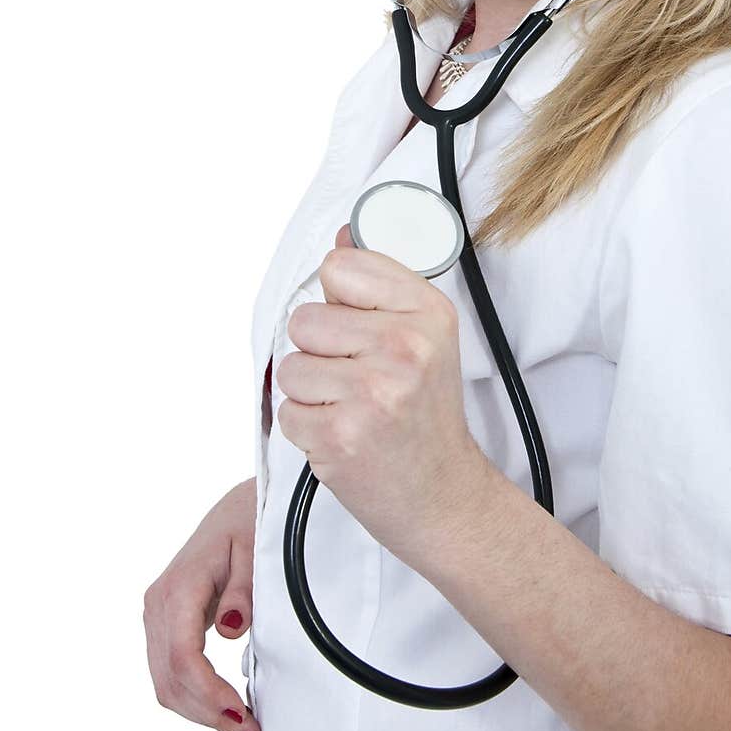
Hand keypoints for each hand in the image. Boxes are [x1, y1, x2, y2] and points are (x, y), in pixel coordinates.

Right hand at [143, 479, 261, 730]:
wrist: (236, 509)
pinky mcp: (164, 623)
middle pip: (170, 678)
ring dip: (199, 710)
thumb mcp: (256, 549)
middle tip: (247, 728)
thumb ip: (243, 590)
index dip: (209, 693)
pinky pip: (170, 671)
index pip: (183, 656)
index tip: (240, 713)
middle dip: (206, 712)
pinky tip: (221, 706)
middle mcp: (159, 603)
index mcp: (180, 586)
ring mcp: (158, 615)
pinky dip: (193, 696)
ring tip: (239, 723)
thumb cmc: (247, 523)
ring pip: (165, 681)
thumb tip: (231, 628)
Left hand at [276, 224, 486, 563]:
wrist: (443, 495)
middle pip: (305, 319)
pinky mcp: (340, 435)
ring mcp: (372, 392)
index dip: (339, 300)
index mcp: (427, 311)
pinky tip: (345, 434)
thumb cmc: (427, 415)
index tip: (362, 328)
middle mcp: (405, 346)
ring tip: (352, 408)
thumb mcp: (424, 336)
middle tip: (358, 379)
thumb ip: (379, 285)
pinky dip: (307, 428)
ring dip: (311, 393)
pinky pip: (287, 410)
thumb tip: (342, 236)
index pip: (340, 266)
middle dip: (320, 352)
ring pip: (290, 366)